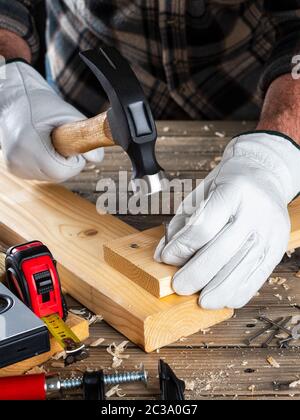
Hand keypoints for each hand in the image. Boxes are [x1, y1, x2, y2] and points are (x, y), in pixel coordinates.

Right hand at [0, 61, 103, 181]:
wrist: (13, 100)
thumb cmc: (40, 104)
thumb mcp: (67, 114)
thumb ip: (84, 135)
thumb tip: (97, 158)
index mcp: (28, 144)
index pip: (61, 171)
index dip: (73, 161)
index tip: (71, 145)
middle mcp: (17, 159)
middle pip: (56, 175)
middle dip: (66, 162)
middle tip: (61, 140)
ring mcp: (13, 165)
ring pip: (49, 176)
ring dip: (56, 163)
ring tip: (48, 141)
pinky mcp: (13, 168)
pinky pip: (40, 174)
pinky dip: (46, 163)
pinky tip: (40, 147)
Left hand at [155, 132, 299, 308]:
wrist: (263, 175)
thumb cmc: (227, 185)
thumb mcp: (201, 194)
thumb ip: (182, 224)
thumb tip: (163, 255)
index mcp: (233, 191)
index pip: (203, 227)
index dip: (181, 248)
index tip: (167, 258)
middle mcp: (256, 210)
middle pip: (222, 252)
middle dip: (196, 274)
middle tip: (180, 286)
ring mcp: (270, 230)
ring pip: (242, 268)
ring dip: (218, 290)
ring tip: (201, 301)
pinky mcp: (278, 246)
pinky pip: (259, 275)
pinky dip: (240, 291)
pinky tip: (225, 297)